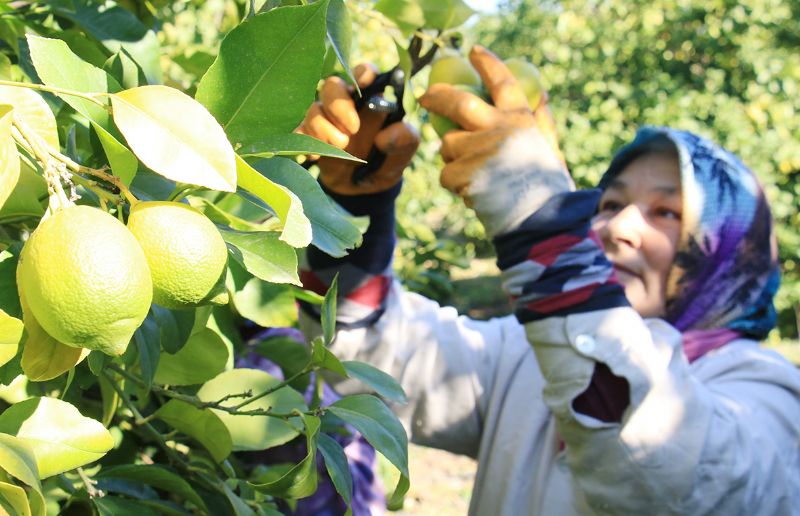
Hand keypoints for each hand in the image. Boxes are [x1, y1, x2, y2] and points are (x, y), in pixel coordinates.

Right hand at [298, 64, 419, 195]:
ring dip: (325, 130)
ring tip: (341, 147)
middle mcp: (345, 103)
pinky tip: (317, 156)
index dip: (362, 73)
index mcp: (370, 98)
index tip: (364, 83)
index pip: (363, 73)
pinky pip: (298, 130)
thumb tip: (385, 135)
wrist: (366, 187)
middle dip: (339, 106)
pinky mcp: (309, 136)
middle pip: (331, 86)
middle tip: (353, 129)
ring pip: (313, 109)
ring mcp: (325, 119)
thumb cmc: (387, 159)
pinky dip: (305, 141)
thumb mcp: (405, 150)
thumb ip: (404, 139)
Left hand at [419, 45, 573, 237]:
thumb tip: (542, 95)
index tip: (473, 51)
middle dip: (437, 96)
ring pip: (447, 145)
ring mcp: (478, 150)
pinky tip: (474, 193)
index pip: (501, 80)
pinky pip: (446, 173)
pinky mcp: (463, 173)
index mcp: (520, 119)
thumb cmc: (546, 188)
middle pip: (456, 101)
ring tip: (476, 175)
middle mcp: (498, 128)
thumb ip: (542, 121)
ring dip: (453, 157)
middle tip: (426, 98)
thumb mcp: (550, 148)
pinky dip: (455, 184)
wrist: (538, 222)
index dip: (487, 63)